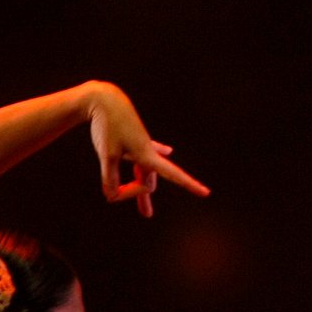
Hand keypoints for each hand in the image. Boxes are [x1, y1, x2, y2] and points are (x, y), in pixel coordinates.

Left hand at [85, 82, 210, 216]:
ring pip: (145, 173)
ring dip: (140, 188)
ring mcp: (143, 146)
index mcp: (146, 155)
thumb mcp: (106, 154)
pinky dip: (156, 155)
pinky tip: (169, 150)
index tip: (206, 193)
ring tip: (146, 213)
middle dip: (137, 194)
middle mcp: (148, 152)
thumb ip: (110, 177)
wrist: (104, 98)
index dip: (190, 184)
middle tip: (129, 207)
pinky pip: (147, 152)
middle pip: (148, 182)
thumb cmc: (106, 126)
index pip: (173, 174)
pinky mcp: (135, 139)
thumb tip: (111, 195)